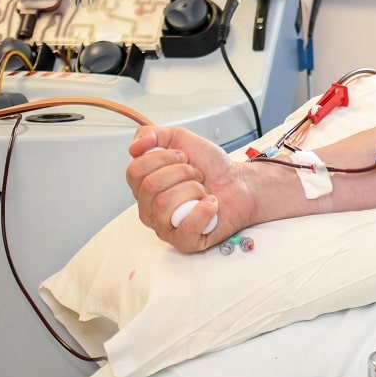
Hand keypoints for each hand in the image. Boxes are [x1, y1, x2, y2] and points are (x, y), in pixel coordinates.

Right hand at [126, 126, 253, 251]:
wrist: (240, 183)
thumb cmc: (211, 167)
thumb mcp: (181, 140)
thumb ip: (153, 135)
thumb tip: (135, 145)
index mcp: (144, 185)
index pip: (136, 170)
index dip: (165, 158)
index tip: (184, 157)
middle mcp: (149, 208)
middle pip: (151, 186)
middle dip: (183, 172)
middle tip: (197, 175)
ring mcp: (164, 227)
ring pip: (164, 205)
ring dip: (194, 189)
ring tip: (203, 191)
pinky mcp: (184, 241)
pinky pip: (185, 229)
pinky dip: (203, 211)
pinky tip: (211, 204)